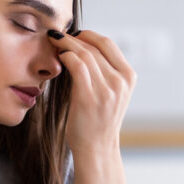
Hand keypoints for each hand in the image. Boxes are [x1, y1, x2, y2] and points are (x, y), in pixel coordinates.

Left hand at [47, 29, 136, 156]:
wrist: (96, 149)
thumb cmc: (98, 121)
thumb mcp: (112, 93)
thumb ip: (105, 72)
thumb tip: (84, 48)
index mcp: (129, 77)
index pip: (108, 44)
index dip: (89, 35)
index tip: (74, 34)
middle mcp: (120, 82)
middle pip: (95, 47)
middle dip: (74, 37)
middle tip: (57, 35)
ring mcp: (106, 90)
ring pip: (84, 54)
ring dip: (66, 44)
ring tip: (54, 42)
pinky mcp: (89, 97)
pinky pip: (76, 66)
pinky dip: (65, 56)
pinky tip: (58, 56)